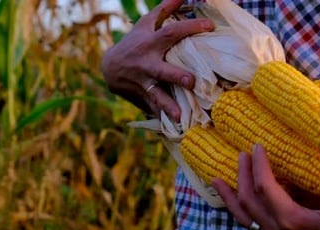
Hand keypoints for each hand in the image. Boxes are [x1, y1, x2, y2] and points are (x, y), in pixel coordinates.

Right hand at [101, 0, 213, 119]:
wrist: (109, 67)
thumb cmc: (135, 42)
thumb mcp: (146, 25)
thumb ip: (164, 10)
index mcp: (150, 43)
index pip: (171, 33)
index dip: (189, 28)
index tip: (209, 27)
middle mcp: (146, 64)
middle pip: (161, 70)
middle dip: (176, 76)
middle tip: (191, 81)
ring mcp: (142, 83)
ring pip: (155, 95)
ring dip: (167, 105)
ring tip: (180, 117)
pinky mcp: (141, 97)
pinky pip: (152, 109)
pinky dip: (162, 117)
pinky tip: (173, 128)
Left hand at [212, 144, 319, 229]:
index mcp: (293, 222)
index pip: (265, 190)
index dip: (259, 167)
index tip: (257, 146)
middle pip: (249, 199)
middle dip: (243, 175)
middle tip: (243, 153)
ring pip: (243, 215)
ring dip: (229, 195)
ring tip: (216, 180)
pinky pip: (249, 221)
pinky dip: (236, 208)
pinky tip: (232, 197)